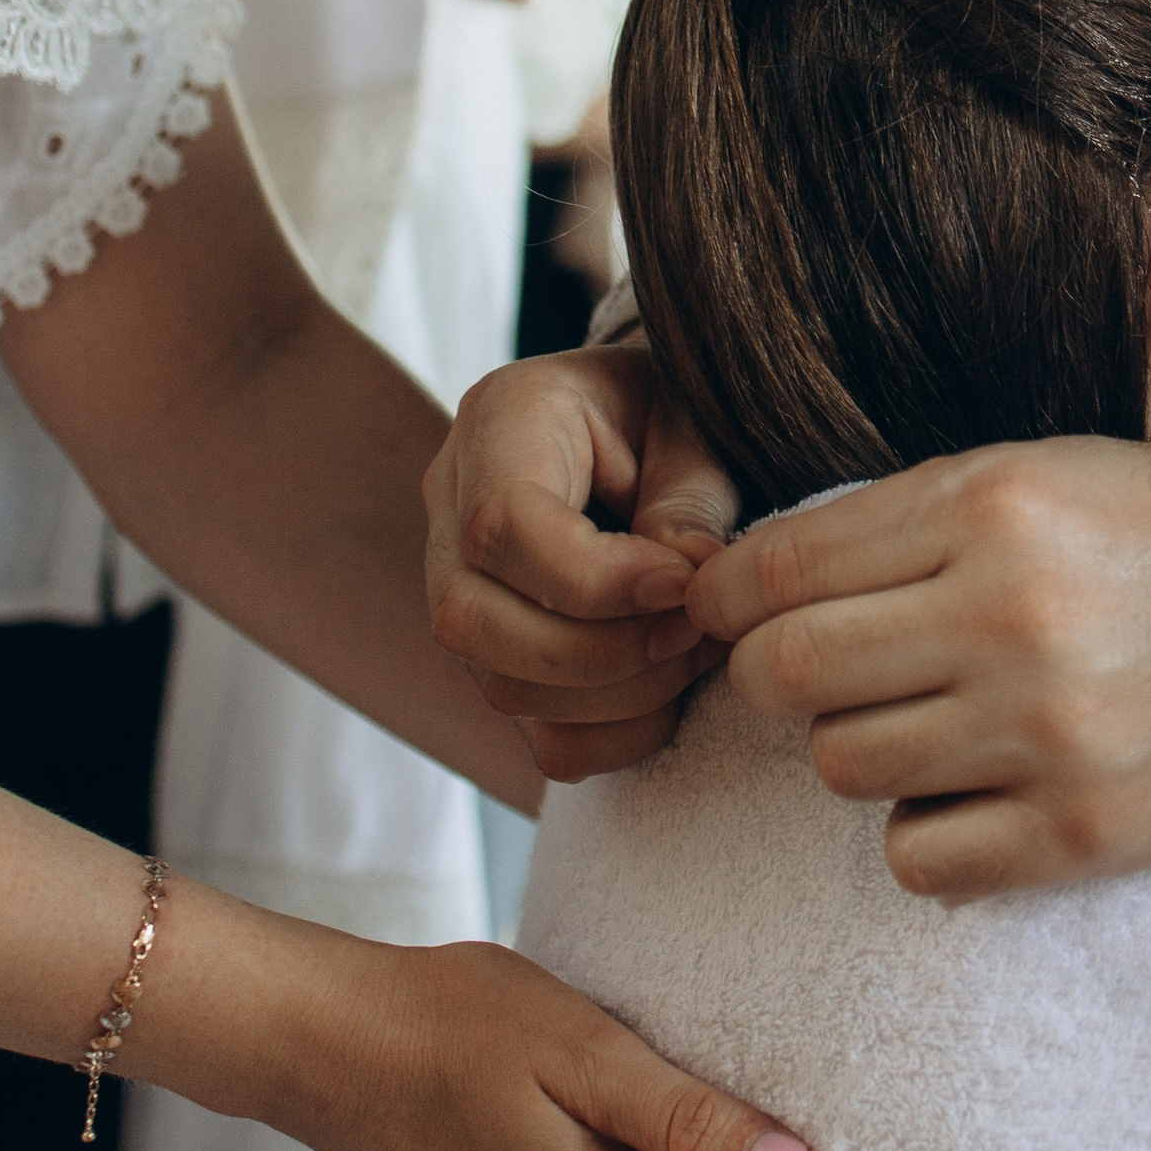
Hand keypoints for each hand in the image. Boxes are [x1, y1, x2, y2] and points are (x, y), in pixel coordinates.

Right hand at [425, 342, 740, 776]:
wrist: (658, 426)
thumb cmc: (674, 414)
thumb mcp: (695, 427)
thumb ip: (690, 504)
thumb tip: (687, 591)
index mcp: (500, 422)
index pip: (501, 526)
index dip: (594, 580)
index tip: (683, 585)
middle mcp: (453, 507)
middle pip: (471, 620)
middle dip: (599, 652)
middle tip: (696, 627)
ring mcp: (463, 588)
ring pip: (500, 687)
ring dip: (619, 694)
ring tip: (696, 646)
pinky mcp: (500, 655)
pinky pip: (536, 736)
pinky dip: (615, 735)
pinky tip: (671, 689)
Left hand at [684, 438, 1150, 898]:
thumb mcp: (1039, 473)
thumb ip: (907, 519)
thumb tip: (757, 582)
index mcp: (991, 506)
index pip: (782, 570)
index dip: (721, 599)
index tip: (717, 613)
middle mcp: (1008, 616)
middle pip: (789, 676)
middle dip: (774, 677)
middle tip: (814, 675)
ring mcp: (1047, 733)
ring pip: (845, 768)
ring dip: (863, 750)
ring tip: (931, 722)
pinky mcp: (1083, 832)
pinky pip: (919, 861)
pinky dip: (927, 834)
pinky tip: (975, 793)